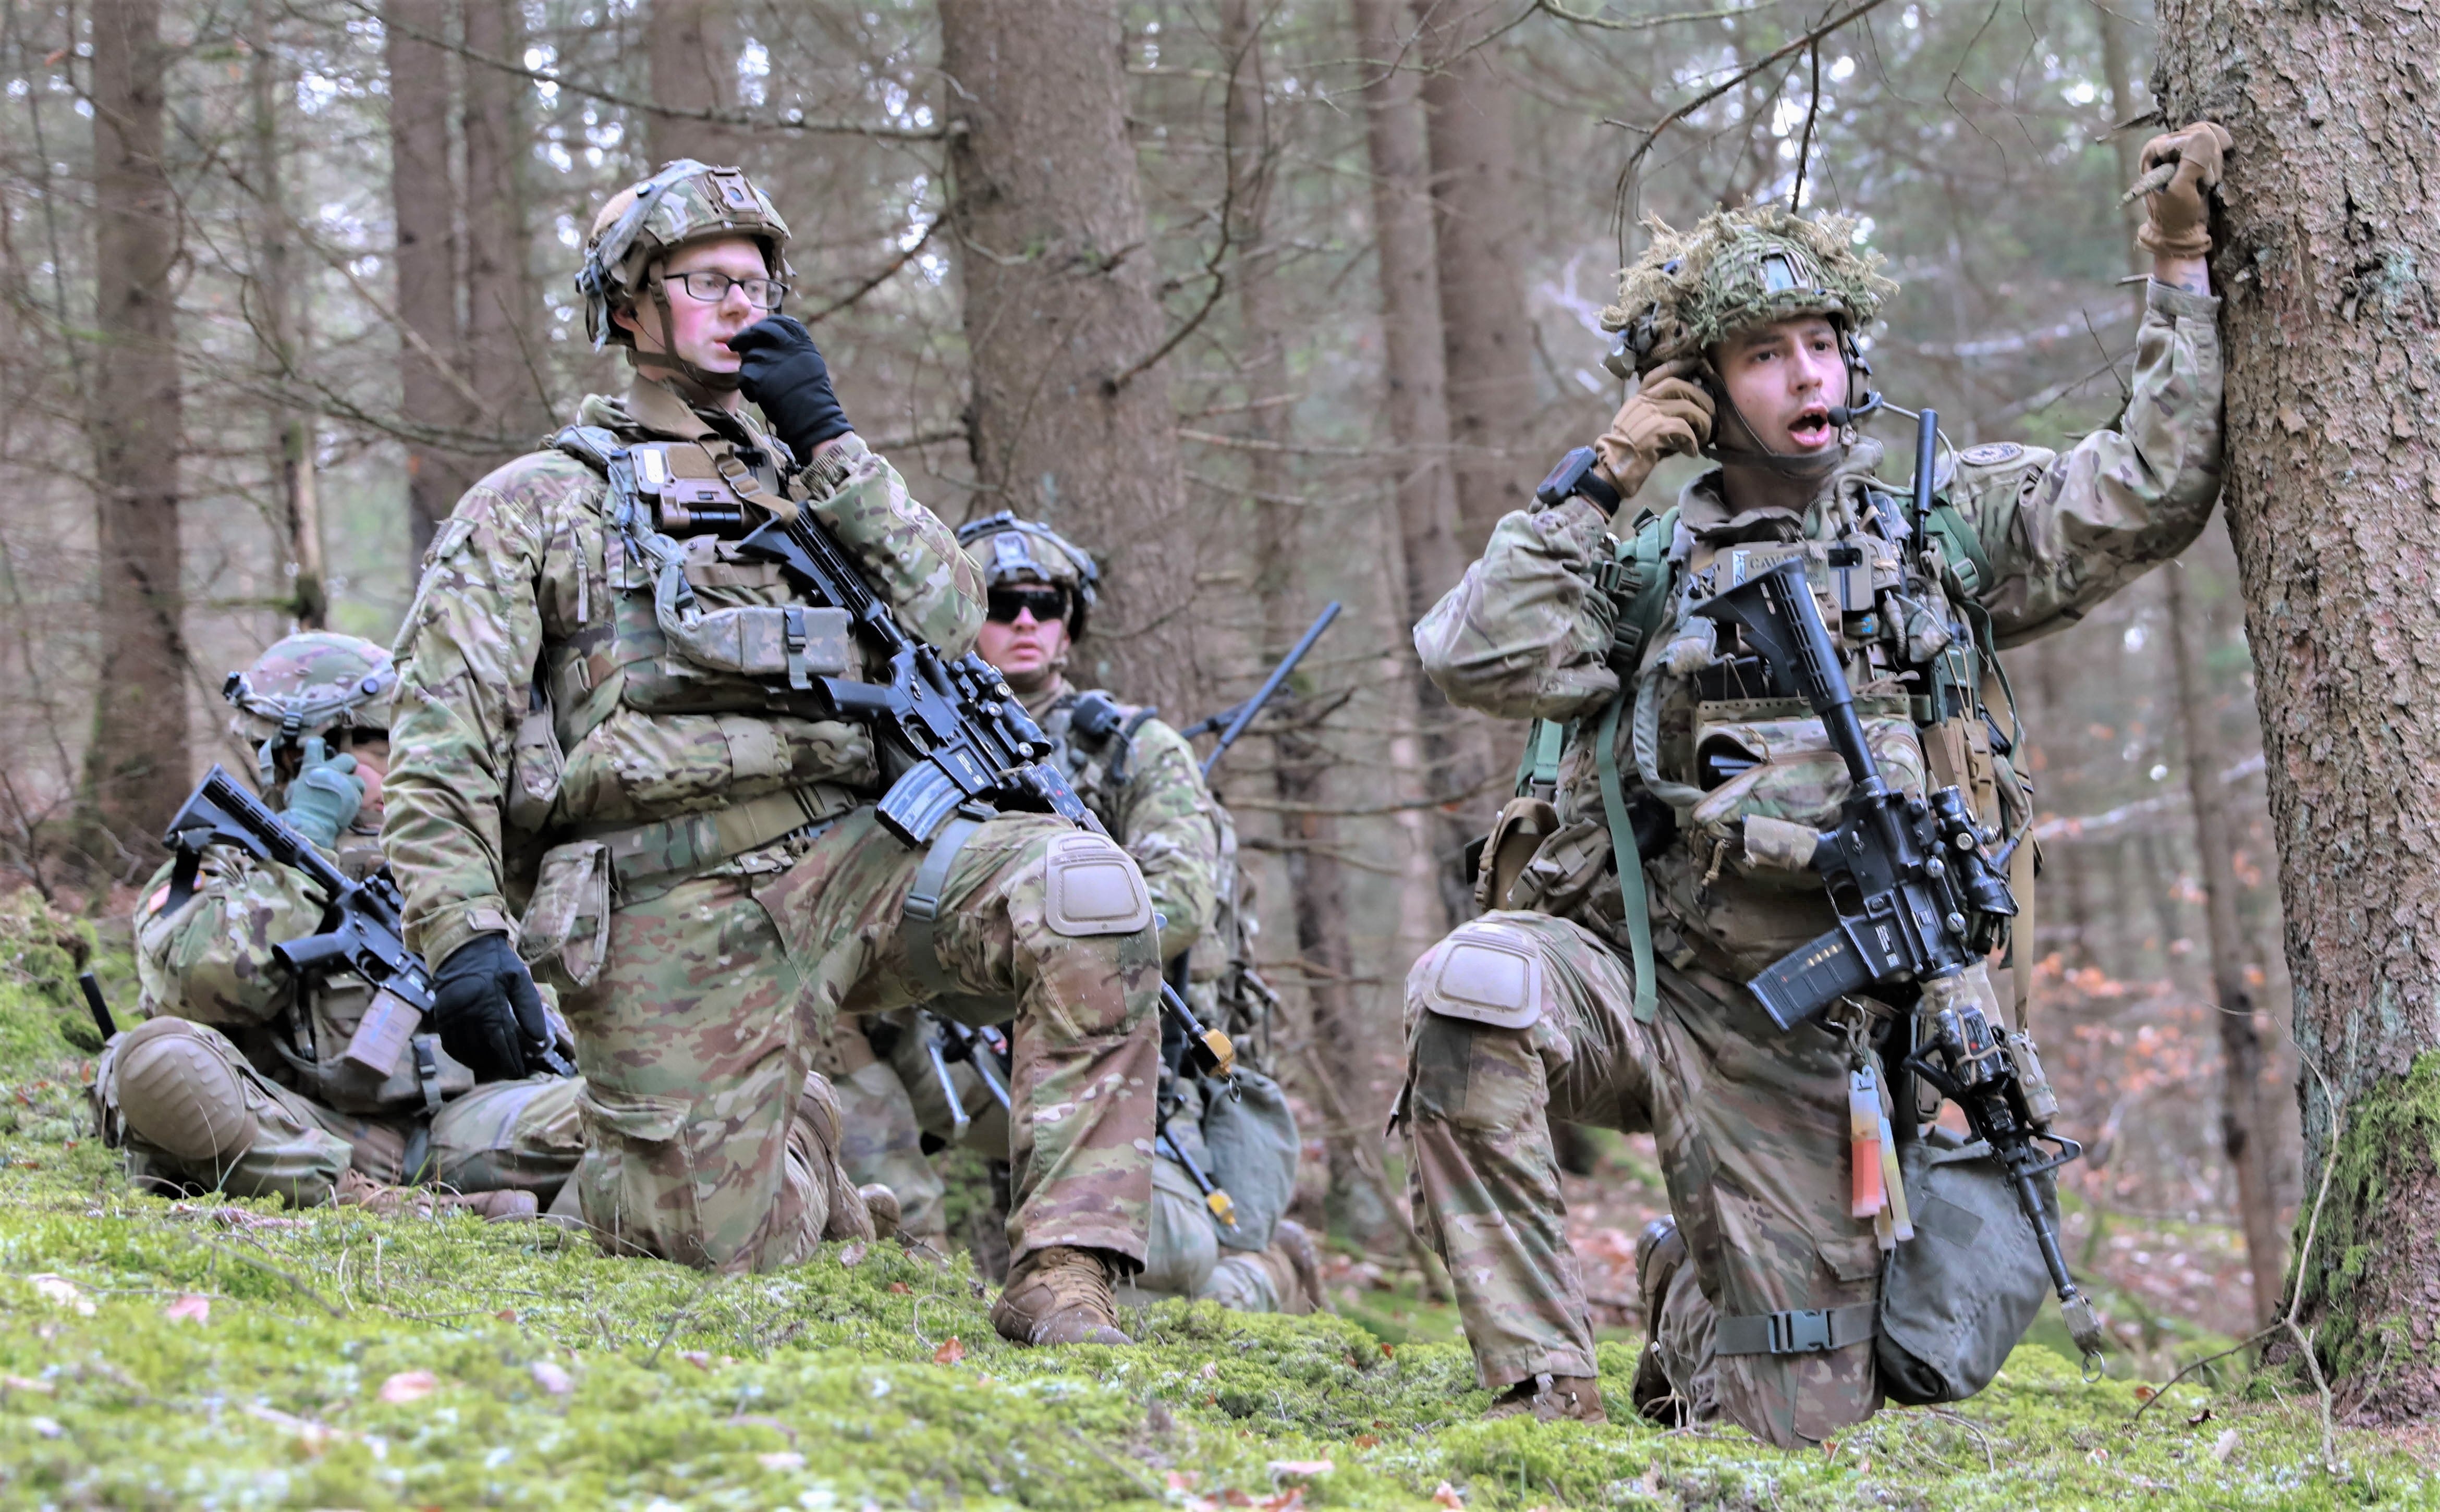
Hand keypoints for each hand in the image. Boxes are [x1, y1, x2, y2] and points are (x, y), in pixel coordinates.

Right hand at [279, 746, 364, 848]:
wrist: (312, 825)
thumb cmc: (299, 809)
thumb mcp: (294, 790)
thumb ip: (303, 779)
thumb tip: (304, 777)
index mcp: (312, 767)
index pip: (315, 745)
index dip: (318, 744)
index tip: (320, 746)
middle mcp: (331, 771)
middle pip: (348, 758)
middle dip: (347, 765)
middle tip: (341, 774)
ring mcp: (345, 783)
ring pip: (358, 777)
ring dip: (353, 784)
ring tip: (345, 794)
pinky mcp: (355, 795)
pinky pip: (359, 793)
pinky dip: (354, 797)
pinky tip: (346, 804)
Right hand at [430, 934, 547, 1081]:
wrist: (461, 946)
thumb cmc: (495, 961)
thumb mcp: (518, 977)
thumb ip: (529, 1007)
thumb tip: (539, 1037)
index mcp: (489, 1004)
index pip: (502, 1041)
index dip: (511, 1060)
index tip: (520, 1073)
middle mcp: (467, 1014)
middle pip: (484, 1049)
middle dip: (499, 1063)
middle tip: (512, 1071)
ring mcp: (451, 1016)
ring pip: (466, 1050)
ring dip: (482, 1062)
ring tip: (496, 1067)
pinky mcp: (441, 1016)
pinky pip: (449, 1044)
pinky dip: (461, 1056)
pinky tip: (474, 1059)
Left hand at [727, 315, 850, 458]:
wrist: (813, 417)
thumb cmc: (812, 395)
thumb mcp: (810, 363)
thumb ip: (793, 348)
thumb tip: (769, 338)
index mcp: (802, 343)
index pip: (780, 322)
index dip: (764, 325)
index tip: (755, 330)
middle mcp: (787, 347)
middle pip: (758, 332)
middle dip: (745, 337)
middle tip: (735, 344)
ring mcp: (773, 360)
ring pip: (749, 356)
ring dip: (749, 369)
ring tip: (759, 385)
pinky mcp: (761, 377)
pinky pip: (744, 375)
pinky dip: (747, 386)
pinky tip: (756, 395)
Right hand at [1592, 359, 1715, 497]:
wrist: (1613, 469)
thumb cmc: (1628, 452)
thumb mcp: (1638, 426)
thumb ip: (1658, 415)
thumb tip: (1687, 412)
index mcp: (1638, 400)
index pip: (1657, 375)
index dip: (1677, 366)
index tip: (1693, 362)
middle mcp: (1644, 402)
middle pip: (1679, 386)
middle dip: (1700, 397)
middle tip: (1711, 411)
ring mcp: (1650, 414)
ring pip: (1687, 407)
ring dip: (1702, 422)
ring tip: (1704, 436)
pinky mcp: (1657, 430)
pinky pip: (1685, 429)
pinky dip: (1693, 442)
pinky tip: (1691, 452)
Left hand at [2135, 121, 2232, 258]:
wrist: (2181, 230)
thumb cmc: (2175, 213)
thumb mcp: (2182, 190)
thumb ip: (2191, 163)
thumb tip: (2203, 136)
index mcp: (2154, 151)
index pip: (2188, 136)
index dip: (2201, 155)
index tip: (2201, 179)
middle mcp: (2166, 145)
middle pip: (2201, 132)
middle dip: (2210, 158)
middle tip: (2207, 182)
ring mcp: (2182, 148)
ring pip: (2210, 135)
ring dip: (2216, 159)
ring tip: (2208, 181)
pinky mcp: (2196, 154)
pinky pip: (2215, 141)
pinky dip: (2219, 156)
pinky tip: (2215, 173)